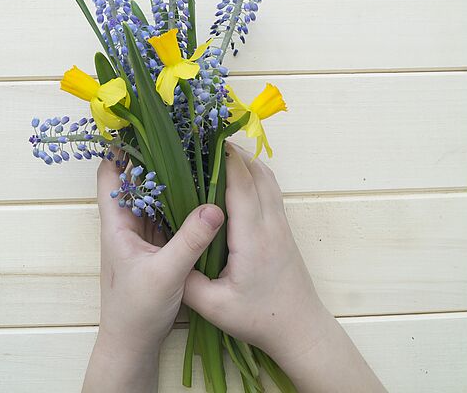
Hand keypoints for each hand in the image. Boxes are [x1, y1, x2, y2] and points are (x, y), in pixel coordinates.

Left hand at [82, 157, 223, 392]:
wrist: (133, 343)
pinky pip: (169, 214)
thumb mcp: (165, 274)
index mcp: (117, 225)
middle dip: (154, 157)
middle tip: (180, 135)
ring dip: (170, 179)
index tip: (139, 126)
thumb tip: (216, 207)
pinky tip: (201, 192)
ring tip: (193, 155)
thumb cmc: (136, 310)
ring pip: (154, 197)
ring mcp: (143, 235)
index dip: (118, 151)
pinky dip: (182, 201)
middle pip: (136, 181)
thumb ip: (190, 241)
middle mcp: (128, 224)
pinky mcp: (158, 245)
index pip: (109, 177)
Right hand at [184, 143, 385, 392]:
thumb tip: (166, 254)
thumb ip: (187, 280)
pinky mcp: (284, 229)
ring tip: (220, 154)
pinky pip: (272, 190)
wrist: (300, 327)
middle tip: (206, 142)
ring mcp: (281, 224)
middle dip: (234, 153)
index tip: (207, 140)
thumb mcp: (214, 307)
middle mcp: (271, 223)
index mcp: (252, 237)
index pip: (242, 185)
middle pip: (257, 173)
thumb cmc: (259, 318)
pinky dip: (257, 174)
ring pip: (268, 178)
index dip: (226, 159)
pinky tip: (240, 178)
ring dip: (247, 161)